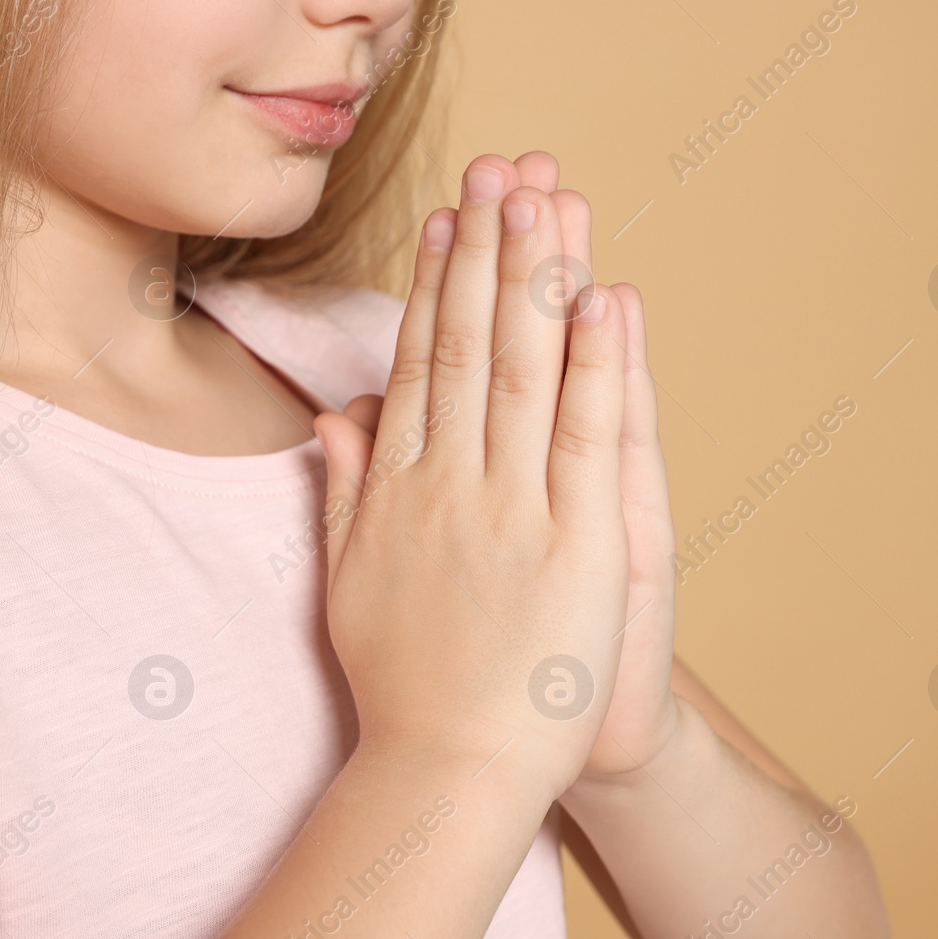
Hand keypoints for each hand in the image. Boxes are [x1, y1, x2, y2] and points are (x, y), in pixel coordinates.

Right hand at [314, 152, 631, 801]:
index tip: (448, 218)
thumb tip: (333, 413)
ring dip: (537, 280)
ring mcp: (513, 510)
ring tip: (546, 198)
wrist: (450, 771)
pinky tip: (604, 299)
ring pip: (523, 374)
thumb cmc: (404, 683)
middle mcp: (450, 484)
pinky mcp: (576, 546)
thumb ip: (343, 491)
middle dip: (488, 252)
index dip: (436, 285)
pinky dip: (597, 367)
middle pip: (470, 348)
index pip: (419, 365)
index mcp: (397, 491)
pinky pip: (586, 440)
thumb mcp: (350, 580)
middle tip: (501, 167)